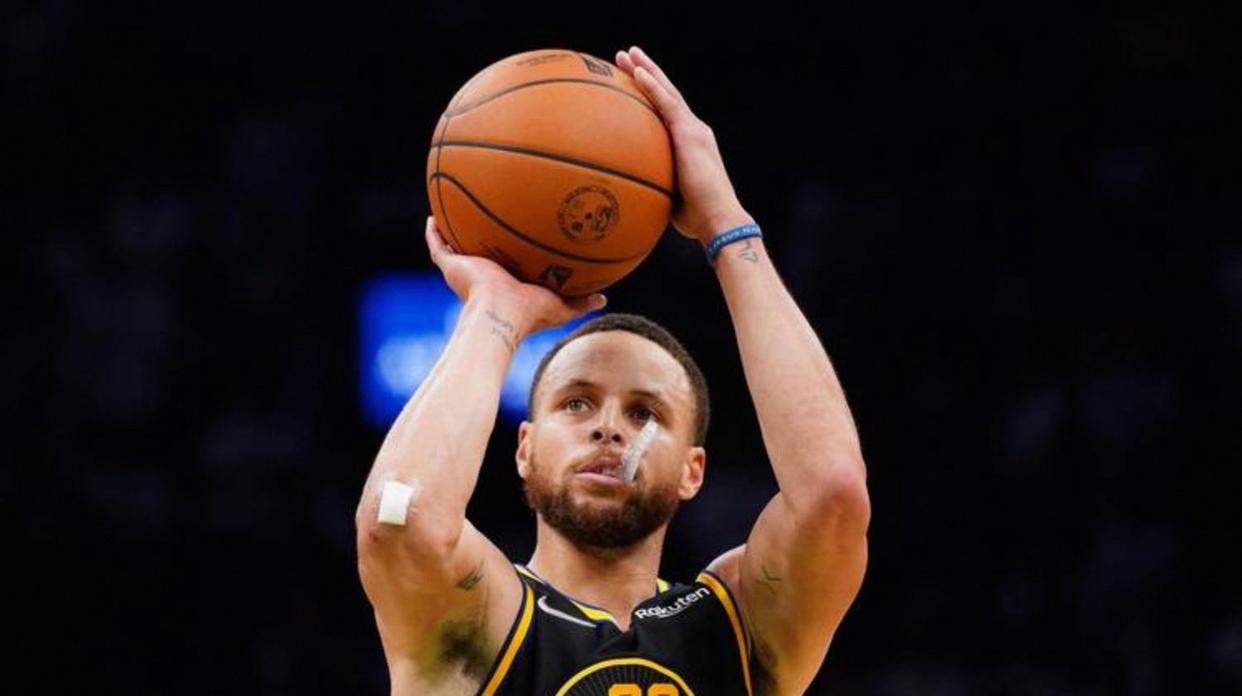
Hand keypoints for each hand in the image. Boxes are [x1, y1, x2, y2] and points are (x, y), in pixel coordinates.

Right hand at [424, 216, 605, 336]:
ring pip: (455, 248)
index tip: (515, 237)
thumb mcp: (561, 306)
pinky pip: (437, 245)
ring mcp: (465, 271)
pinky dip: (433, 232)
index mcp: (506, 283)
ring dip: (454, 233)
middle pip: (480, 255)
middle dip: (482, 240)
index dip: (509, 253)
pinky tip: (433, 216)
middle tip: (486, 220)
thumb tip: (604, 299)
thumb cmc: (530, 314)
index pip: (506, 265)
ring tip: (454, 212)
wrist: (501, 315)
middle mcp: (484, 276)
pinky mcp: (451, 266)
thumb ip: (581, 302)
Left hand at [614, 46, 754, 244]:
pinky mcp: (690, 133)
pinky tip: (636, 72)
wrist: (718, 219)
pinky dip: (652, 86)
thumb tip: (630, 195)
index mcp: (689, 145)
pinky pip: (667, 103)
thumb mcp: (669, 198)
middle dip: (646, 73)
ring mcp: (693, 130)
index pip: (666, 114)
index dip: (650, 95)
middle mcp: (694, 131)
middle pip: (666, 95)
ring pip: (666, 92)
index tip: (631, 81)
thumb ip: (654, 188)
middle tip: (627, 56)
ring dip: (646, 70)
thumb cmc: (697, 219)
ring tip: (628, 53)